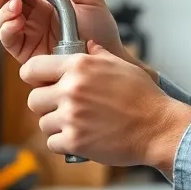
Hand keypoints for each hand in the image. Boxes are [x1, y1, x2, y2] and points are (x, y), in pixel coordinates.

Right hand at [0, 0, 129, 64]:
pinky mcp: (26, 52)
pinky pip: (8, 39)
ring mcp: (28, 32)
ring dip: (4, 8)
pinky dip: (8, 28)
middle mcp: (33, 14)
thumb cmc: (100, 28)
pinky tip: (18, 21)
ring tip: (17, 5)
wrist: (108, 58)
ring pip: (2, 17)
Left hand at [21, 42, 190, 172]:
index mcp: (79, 66)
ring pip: (43, 123)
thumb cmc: (143, 96)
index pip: (32, 69)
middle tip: (65, 108)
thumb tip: (88, 45)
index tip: (42, 83)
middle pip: (34, 99)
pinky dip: (64, 143)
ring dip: (57, 126)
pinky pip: (53, 143)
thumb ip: (98, 54)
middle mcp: (71, 89)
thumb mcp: (121, 65)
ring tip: (79, 124)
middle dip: (46, 105)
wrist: (159, 127)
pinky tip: (82, 137)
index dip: (34, 77)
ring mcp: (71, 117)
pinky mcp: (75, 142)